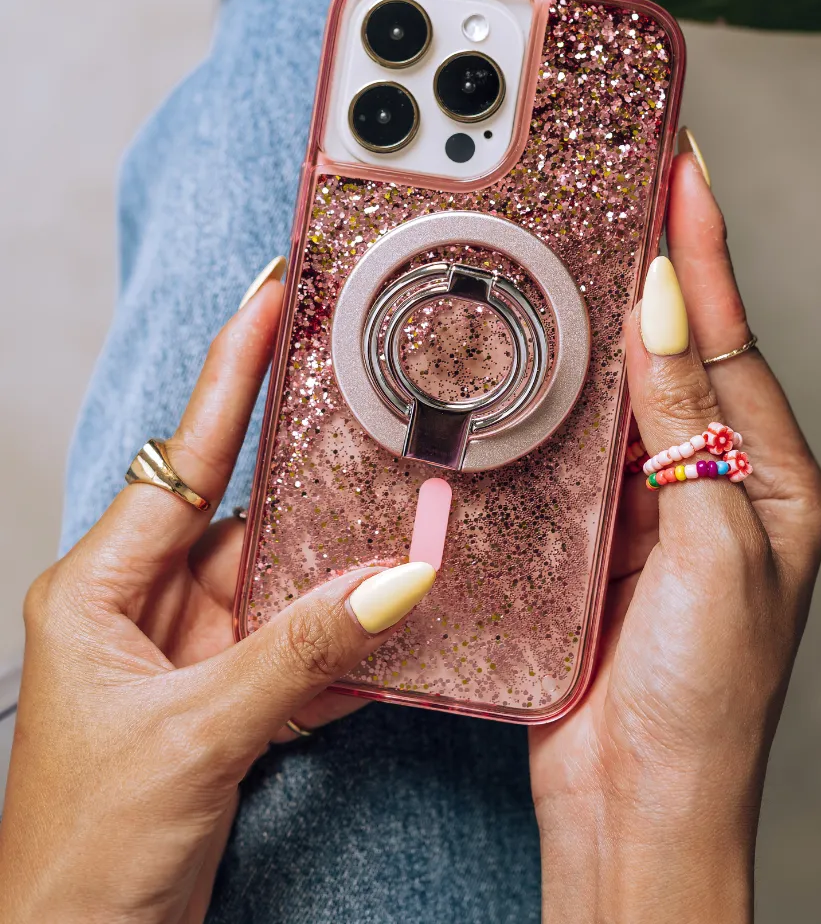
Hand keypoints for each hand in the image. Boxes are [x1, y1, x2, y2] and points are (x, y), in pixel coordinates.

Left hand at [0, 271, 435, 923]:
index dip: (231, 371)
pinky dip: (339, 647)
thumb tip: (398, 583)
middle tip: (378, 416)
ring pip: (281, 584)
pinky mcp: (220, 698)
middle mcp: (142, 604)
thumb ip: (303, 652)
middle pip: (247, 518)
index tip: (269, 297)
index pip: (184, 458)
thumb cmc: (83, 851)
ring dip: (342, 577)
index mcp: (100, 587)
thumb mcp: (196, 736)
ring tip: (409, 535)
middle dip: (318, 483)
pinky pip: (294, 648)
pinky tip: (388, 638)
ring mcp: (184, 652)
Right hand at [529, 136, 820, 922]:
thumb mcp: (720, 549)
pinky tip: (535, 356)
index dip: (702, 249)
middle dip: (652, 265)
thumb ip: (691, 426)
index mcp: (773, 478)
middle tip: (621, 184)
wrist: (638, 803)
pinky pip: (577, 441)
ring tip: (572, 246)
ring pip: (623, 388)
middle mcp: (716, 479)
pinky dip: (558, 393)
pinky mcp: (594, 530)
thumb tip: (669, 312)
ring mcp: (652, 503)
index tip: (679, 168)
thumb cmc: (705, 698)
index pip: (731, 337)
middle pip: (679, 348)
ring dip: (600, 321)